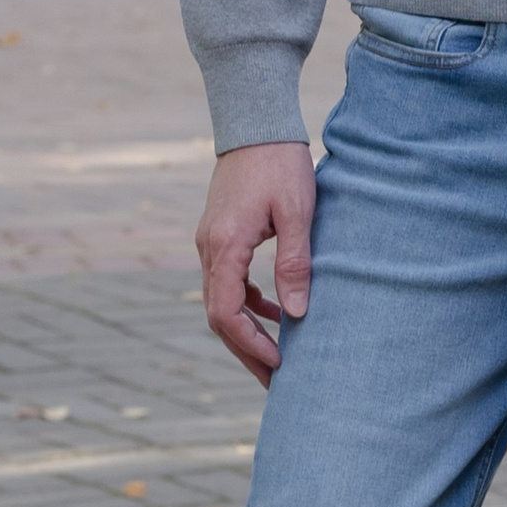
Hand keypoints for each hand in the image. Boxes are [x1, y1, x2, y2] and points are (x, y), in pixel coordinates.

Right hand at [197, 140, 315, 378]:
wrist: (255, 124)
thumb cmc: (280, 164)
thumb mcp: (297, 212)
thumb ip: (294, 262)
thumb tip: (296, 313)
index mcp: (224, 246)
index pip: (224, 313)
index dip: (249, 344)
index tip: (278, 365)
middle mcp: (209, 248)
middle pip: (219, 316)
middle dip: (247, 350)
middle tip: (278, 381)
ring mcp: (211, 242)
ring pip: (222, 301)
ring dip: (248, 330)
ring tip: (279, 358)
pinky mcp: (221, 236)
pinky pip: (229, 282)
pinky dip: (249, 303)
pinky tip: (276, 312)